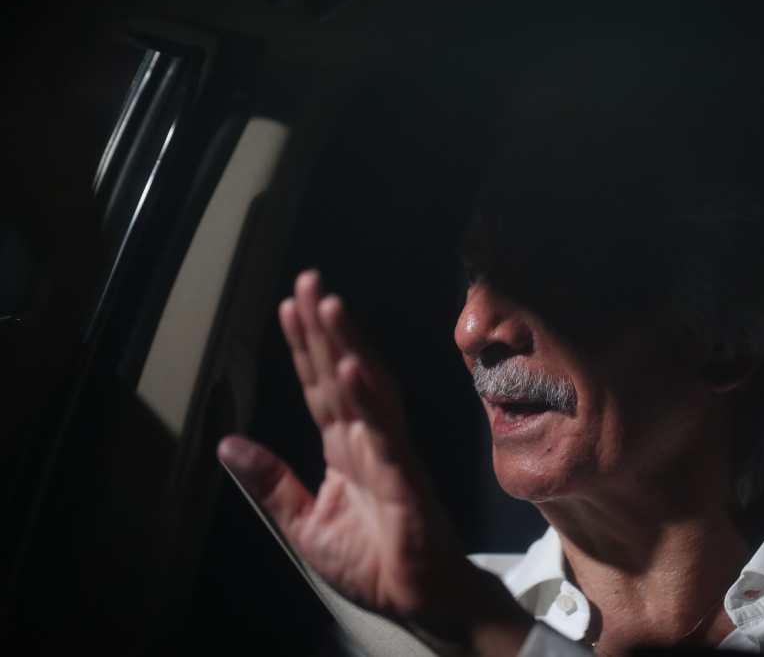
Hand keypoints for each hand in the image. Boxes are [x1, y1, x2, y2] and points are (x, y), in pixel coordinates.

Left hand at [217, 270, 531, 654]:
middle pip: (341, 374)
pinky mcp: (406, 476)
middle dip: (324, 328)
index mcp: (345, 449)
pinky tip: (353, 369)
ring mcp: (389, 453)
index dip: (304, 348)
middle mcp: (369, 440)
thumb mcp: (305, 524)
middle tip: (308, 280)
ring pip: (367, 389)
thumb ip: (272, 482)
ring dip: (348, 346)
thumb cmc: (374, 563)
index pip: (319, 387)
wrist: (418, 599)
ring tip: (329, 306)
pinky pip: (386, 432)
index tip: (288, 306)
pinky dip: (369, 399)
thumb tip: (228, 443)